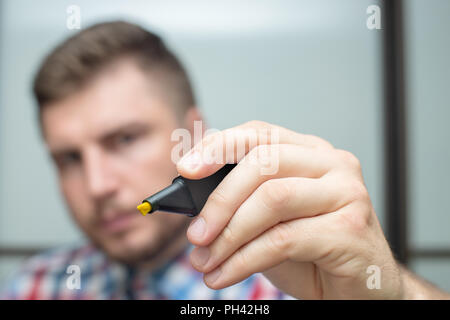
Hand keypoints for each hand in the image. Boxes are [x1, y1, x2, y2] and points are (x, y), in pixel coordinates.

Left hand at [177, 120, 402, 298]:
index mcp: (309, 152)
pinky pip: (283, 238)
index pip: (259, 133)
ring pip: (272, 198)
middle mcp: (331, 163)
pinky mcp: (349, 228)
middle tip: (195, 234)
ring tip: (206, 261)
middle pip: (263, 162)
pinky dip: (244, 260)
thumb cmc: (313, 251)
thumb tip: (192, 201)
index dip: (219, 146)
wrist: (361, 288)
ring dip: (229, 234)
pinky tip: (226, 274)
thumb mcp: (269, 220)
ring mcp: (345, 192)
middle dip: (220, 201)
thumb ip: (241, 202)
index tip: (187, 169)